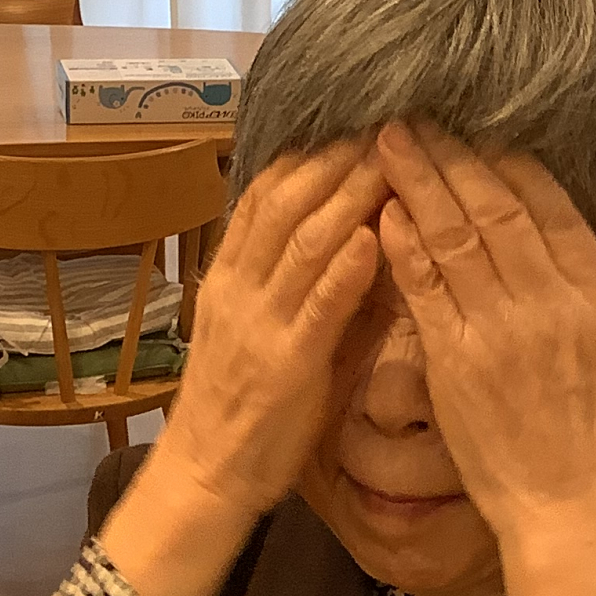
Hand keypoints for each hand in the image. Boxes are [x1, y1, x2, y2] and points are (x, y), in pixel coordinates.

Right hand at [99, 145, 384, 595]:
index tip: (354, 121)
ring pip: (301, 240)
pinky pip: (315, 305)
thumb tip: (365, 240)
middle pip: (286, 200)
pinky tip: (374, 237)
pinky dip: (344, 268)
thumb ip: (307, 287)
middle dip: (336, 157)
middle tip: (386, 121)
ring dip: (348, 194)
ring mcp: (259, 323)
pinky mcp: (284, 364)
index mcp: (231, 276)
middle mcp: (239, 287)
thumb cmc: (246, 409)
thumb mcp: (269, 332)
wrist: (205, 474)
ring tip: (390, 159)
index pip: (268, 194)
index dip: (311, 154)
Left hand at [376, 120, 595, 595]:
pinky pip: (423, 290)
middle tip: (417, 112)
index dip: (511, 160)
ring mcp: (499, 331)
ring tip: (387, 141)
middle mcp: (550, 304)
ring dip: (417, 182)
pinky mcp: (454, 363)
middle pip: (495, 207)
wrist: (568, 515)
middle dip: (453, 154)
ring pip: (454, 238)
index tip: (482, 124)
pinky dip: (402, 246)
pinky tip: (384, 210)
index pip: (552, 206)